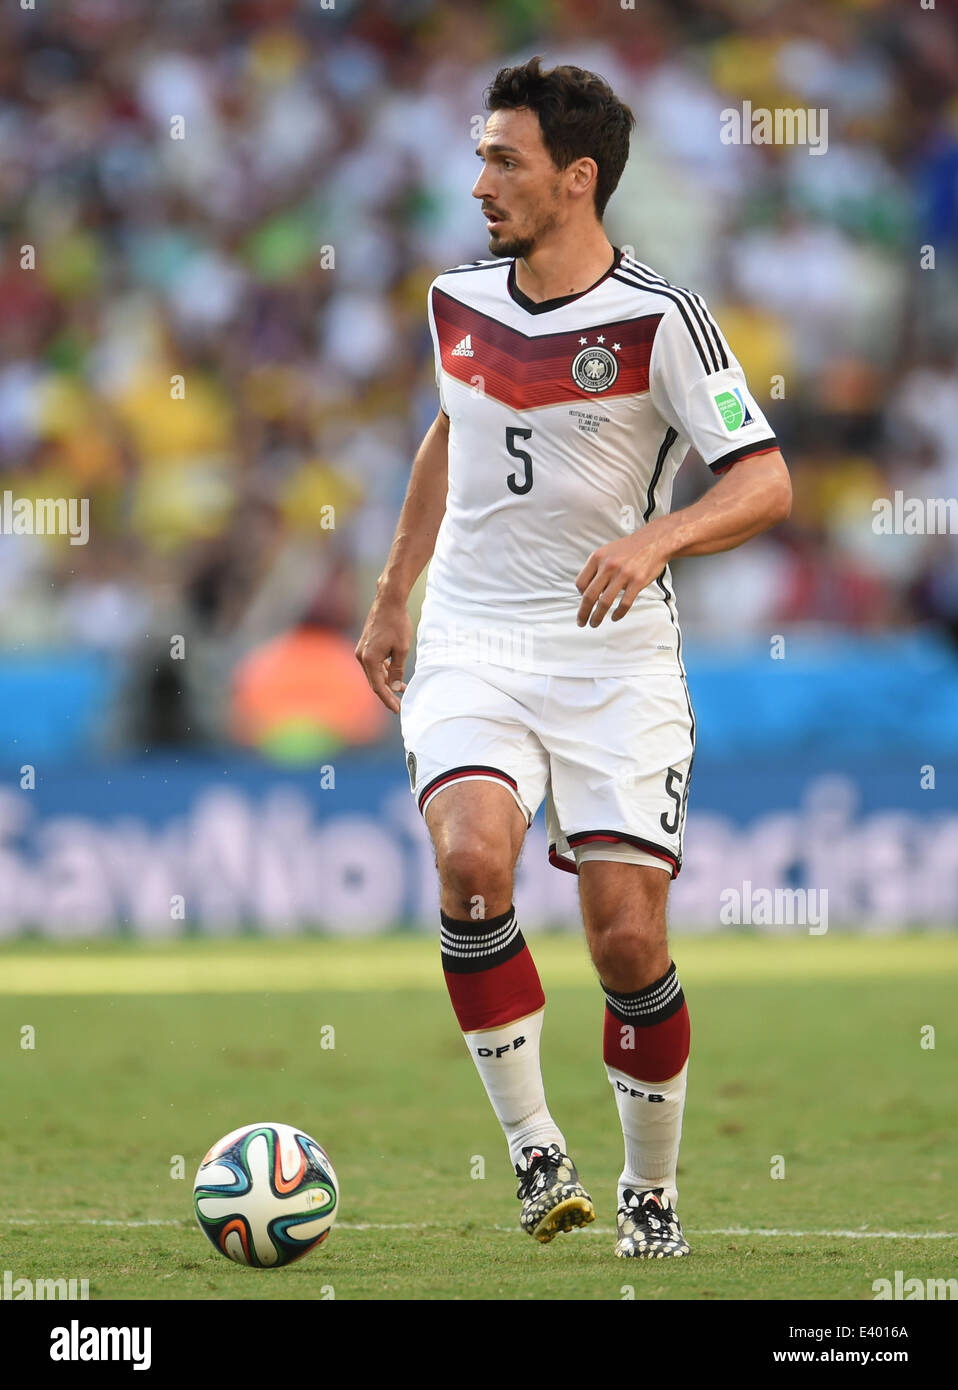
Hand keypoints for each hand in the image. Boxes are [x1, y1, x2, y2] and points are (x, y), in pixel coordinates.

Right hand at [355, 596, 411, 713]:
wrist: (388, 601)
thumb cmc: (396, 623)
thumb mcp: (402, 649)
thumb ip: (397, 670)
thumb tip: (395, 686)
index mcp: (369, 659)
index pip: (378, 686)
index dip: (388, 699)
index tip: (398, 709)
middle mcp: (361, 656)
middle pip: (374, 681)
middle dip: (387, 693)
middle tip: (399, 704)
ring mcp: (361, 650)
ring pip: (374, 673)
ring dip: (386, 682)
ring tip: (401, 690)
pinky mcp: (365, 645)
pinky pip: (373, 664)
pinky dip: (383, 671)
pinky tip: (394, 675)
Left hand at [575, 525, 670, 627]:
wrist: (654, 541)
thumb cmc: (630, 548)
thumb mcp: (607, 552)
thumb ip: (597, 568)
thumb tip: (588, 589)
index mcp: (597, 558)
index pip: (580, 583)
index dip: (580, 596)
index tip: (583, 602)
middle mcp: (608, 565)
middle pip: (589, 596)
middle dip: (583, 613)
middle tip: (581, 621)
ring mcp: (623, 574)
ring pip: (604, 602)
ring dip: (597, 616)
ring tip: (595, 623)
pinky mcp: (637, 581)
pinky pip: (624, 603)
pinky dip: (618, 613)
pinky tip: (614, 617)